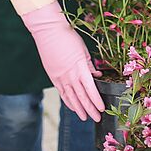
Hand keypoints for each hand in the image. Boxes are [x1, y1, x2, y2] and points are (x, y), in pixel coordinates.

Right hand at [10, 0, 104, 121]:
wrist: (48, 31)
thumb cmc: (68, 37)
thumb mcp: (83, 50)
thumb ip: (90, 66)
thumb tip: (96, 77)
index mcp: (79, 67)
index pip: (90, 89)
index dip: (96, 101)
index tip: (102, 109)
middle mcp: (69, 75)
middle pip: (81, 97)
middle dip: (90, 109)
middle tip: (97, 118)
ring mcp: (60, 77)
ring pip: (71, 97)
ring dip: (79, 109)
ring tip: (85, 118)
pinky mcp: (53, 76)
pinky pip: (62, 92)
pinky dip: (68, 101)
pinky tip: (73, 107)